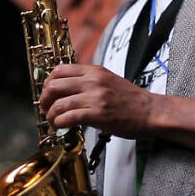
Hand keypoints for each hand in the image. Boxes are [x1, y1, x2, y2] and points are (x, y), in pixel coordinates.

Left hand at [39, 64, 154, 138]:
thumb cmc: (130, 99)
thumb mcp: (107, 79)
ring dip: (51, 114)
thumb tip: (65, 87)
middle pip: (54, 85)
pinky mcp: (98, 114)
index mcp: (94, 71)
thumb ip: (88, 80)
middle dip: (44, 99)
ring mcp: (95, 97)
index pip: (59, 70)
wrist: (149, 111)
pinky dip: (59, 122)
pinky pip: (69, 117)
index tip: (47, 93)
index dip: (47, 82)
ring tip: (52, 120)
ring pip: (59, 103)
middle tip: (45, 107)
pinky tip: (60, 126)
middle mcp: (93, 81)